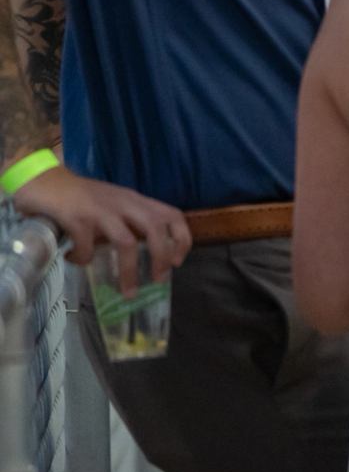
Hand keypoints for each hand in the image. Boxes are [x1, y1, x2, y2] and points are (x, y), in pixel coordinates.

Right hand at [13, 165, 191, 291]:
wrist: (44, 180)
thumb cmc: (81, 197)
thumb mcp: (113, 206)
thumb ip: (128, 224)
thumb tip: (143, 256)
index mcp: (135, 201)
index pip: (172, 214)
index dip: (181, 238)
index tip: (178, 261)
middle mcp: (123, 203)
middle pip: (155, 227)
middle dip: (161, 256)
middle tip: (158, 279)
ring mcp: (101, 210)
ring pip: (126, 242)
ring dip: (129, 270)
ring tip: (126, 291)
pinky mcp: (77, 217)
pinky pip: (86, 245)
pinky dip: (83, 259)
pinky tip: (75, 261)